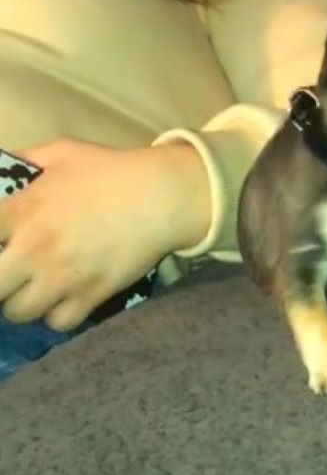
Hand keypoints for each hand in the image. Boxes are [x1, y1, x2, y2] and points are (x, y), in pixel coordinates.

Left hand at [0, 138, 210, 330]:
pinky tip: (65, 299)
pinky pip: (59, 322)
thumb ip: (24, 160)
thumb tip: (1, 171)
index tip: (2, 246)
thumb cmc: (112, 171)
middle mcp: (33, 249)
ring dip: (24, 301)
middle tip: (12, 273)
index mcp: (21, 211)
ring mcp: (63, 276)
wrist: (162, 196)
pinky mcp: (92, 294)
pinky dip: (59, 315)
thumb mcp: (62, 152)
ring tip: (36, 289)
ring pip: (18, 312)